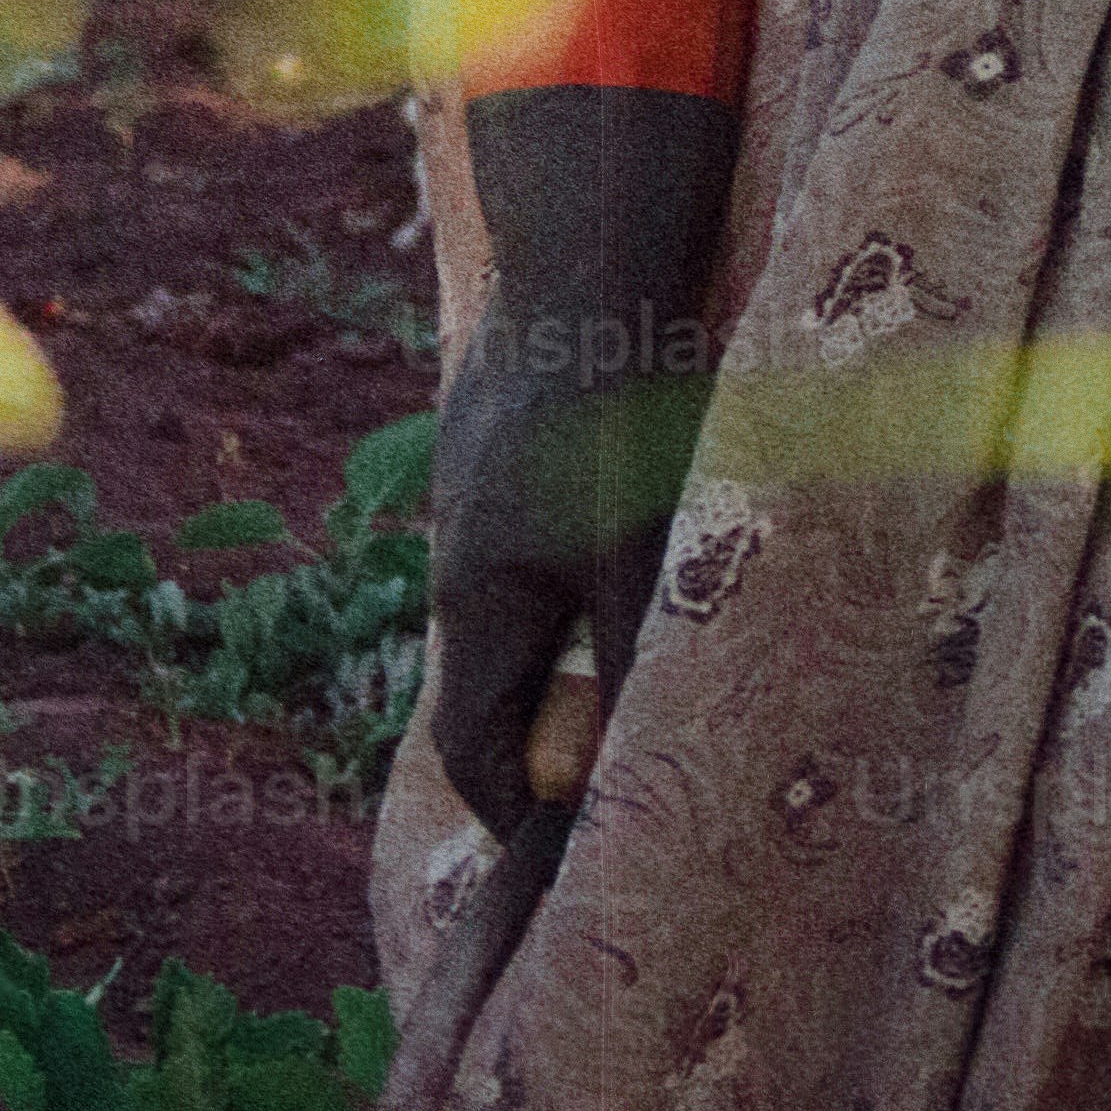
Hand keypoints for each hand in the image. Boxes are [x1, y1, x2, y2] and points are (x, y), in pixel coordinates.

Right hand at [425, 82, 734, 837]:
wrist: (580, 257)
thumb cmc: (607, 415)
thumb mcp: (629, 549)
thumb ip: (622, 657)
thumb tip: (617, 765)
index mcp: (475, 600)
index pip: (472, 749)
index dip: (515, 812)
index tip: (567, 853)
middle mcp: (463, 554)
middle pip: (496, 677)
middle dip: (550, 730)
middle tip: (619, 769)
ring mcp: (481, 489)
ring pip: (526, 602)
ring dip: (577, 643)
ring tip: (646, 662)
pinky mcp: (514, 438)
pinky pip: (543, 535)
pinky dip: (584, 569)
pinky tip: (646, 542)